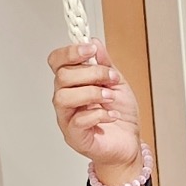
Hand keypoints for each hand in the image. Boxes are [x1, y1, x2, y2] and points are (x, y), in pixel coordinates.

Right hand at [48, 40, 142, 180]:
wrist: (129, 143)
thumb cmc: (119, 115)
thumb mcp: (116, 83)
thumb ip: (104, 63)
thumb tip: (94, 42)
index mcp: (72, 83)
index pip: (57, 61)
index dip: (70, 52)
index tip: (90, 50)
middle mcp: (64, 99)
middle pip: (62, 76)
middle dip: (92, 73)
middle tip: (112, 79)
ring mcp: (66, 118)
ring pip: (64, 97)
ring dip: (91, 93)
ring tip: (110, 97)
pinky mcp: (74, 136)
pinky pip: (78, 120)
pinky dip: (99, 114)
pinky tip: (111, 115)